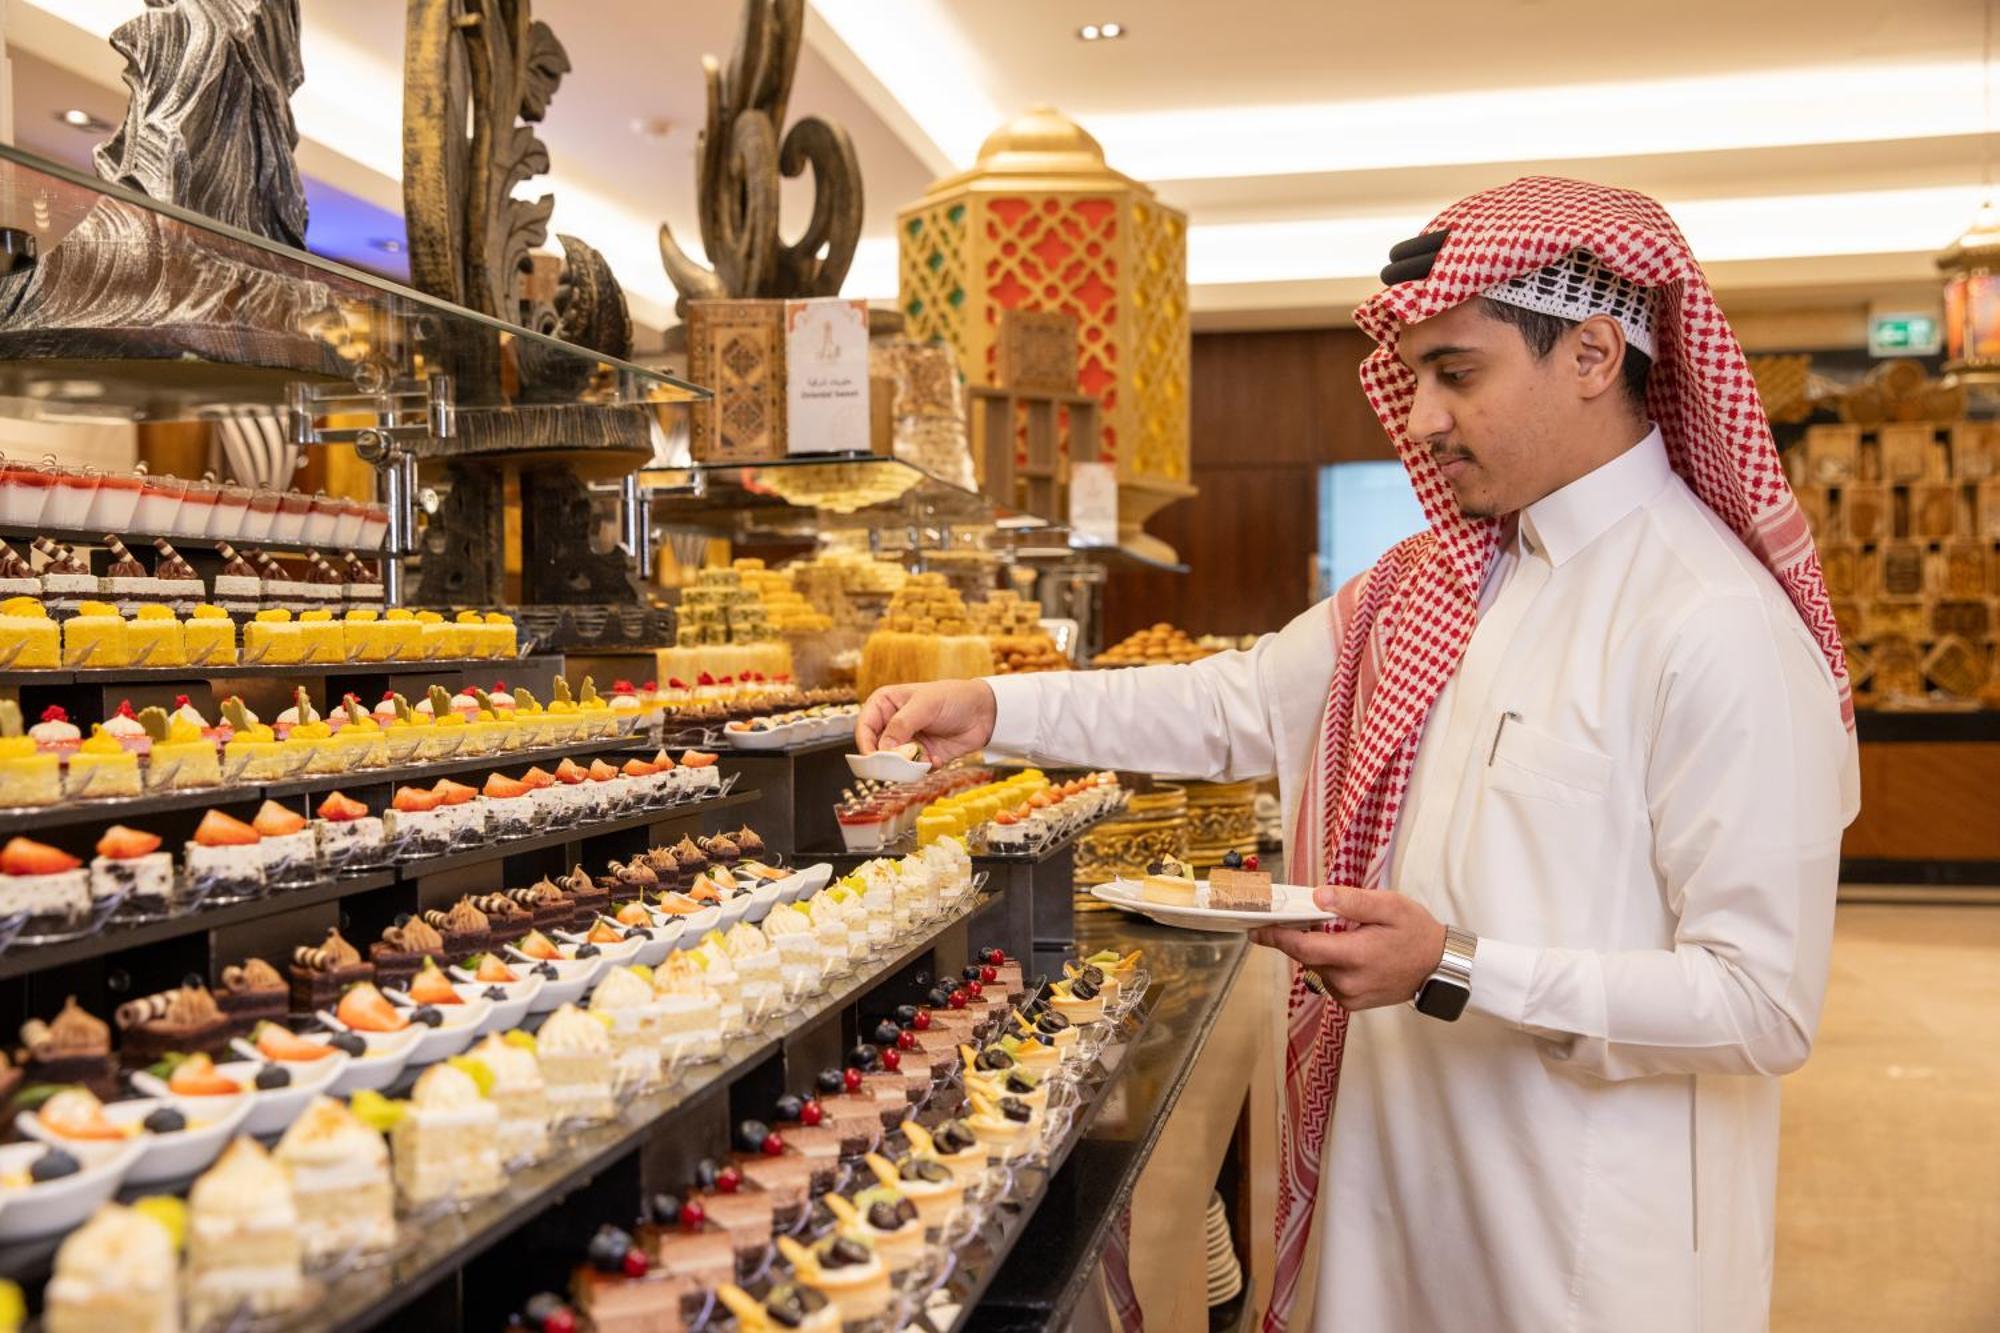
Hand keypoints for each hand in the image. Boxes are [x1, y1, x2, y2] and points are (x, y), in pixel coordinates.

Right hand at [855, 680, 998, 765]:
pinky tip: (937, 759)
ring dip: (906, 766)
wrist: (984, 712)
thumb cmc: (953, 698)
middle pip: (876, 749)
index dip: (865, 744)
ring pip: (893, 763)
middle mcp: (892, 724)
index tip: (872, 758)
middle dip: (886, 759)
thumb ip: (901, 725)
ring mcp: (906, 742)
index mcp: (885, 704)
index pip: (864, 726)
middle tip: (897, 765)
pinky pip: (912, 771)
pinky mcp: (921, 757)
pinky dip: (922, 769)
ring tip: (924, 757)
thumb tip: (884, 748)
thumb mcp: (925, 705)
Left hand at [1250, 886, 1446, 1009]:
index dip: (1277, 937)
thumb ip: (1352, 902)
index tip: (1257, 929)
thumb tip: (1319, 897)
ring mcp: (1350, 996)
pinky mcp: (1352, 1004)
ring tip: (1343, 935)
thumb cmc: (1416, 933)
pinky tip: (1350, 953)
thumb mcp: (1389, 906)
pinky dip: (1330, 964)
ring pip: (1316, 968)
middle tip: (1303, 918)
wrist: (1439, 968)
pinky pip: (1328, 980)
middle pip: (1307, 957)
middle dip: (1299, 938)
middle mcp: (1349, 981)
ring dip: (1319, 951)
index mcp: (1356, 955)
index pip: (1304, 948)